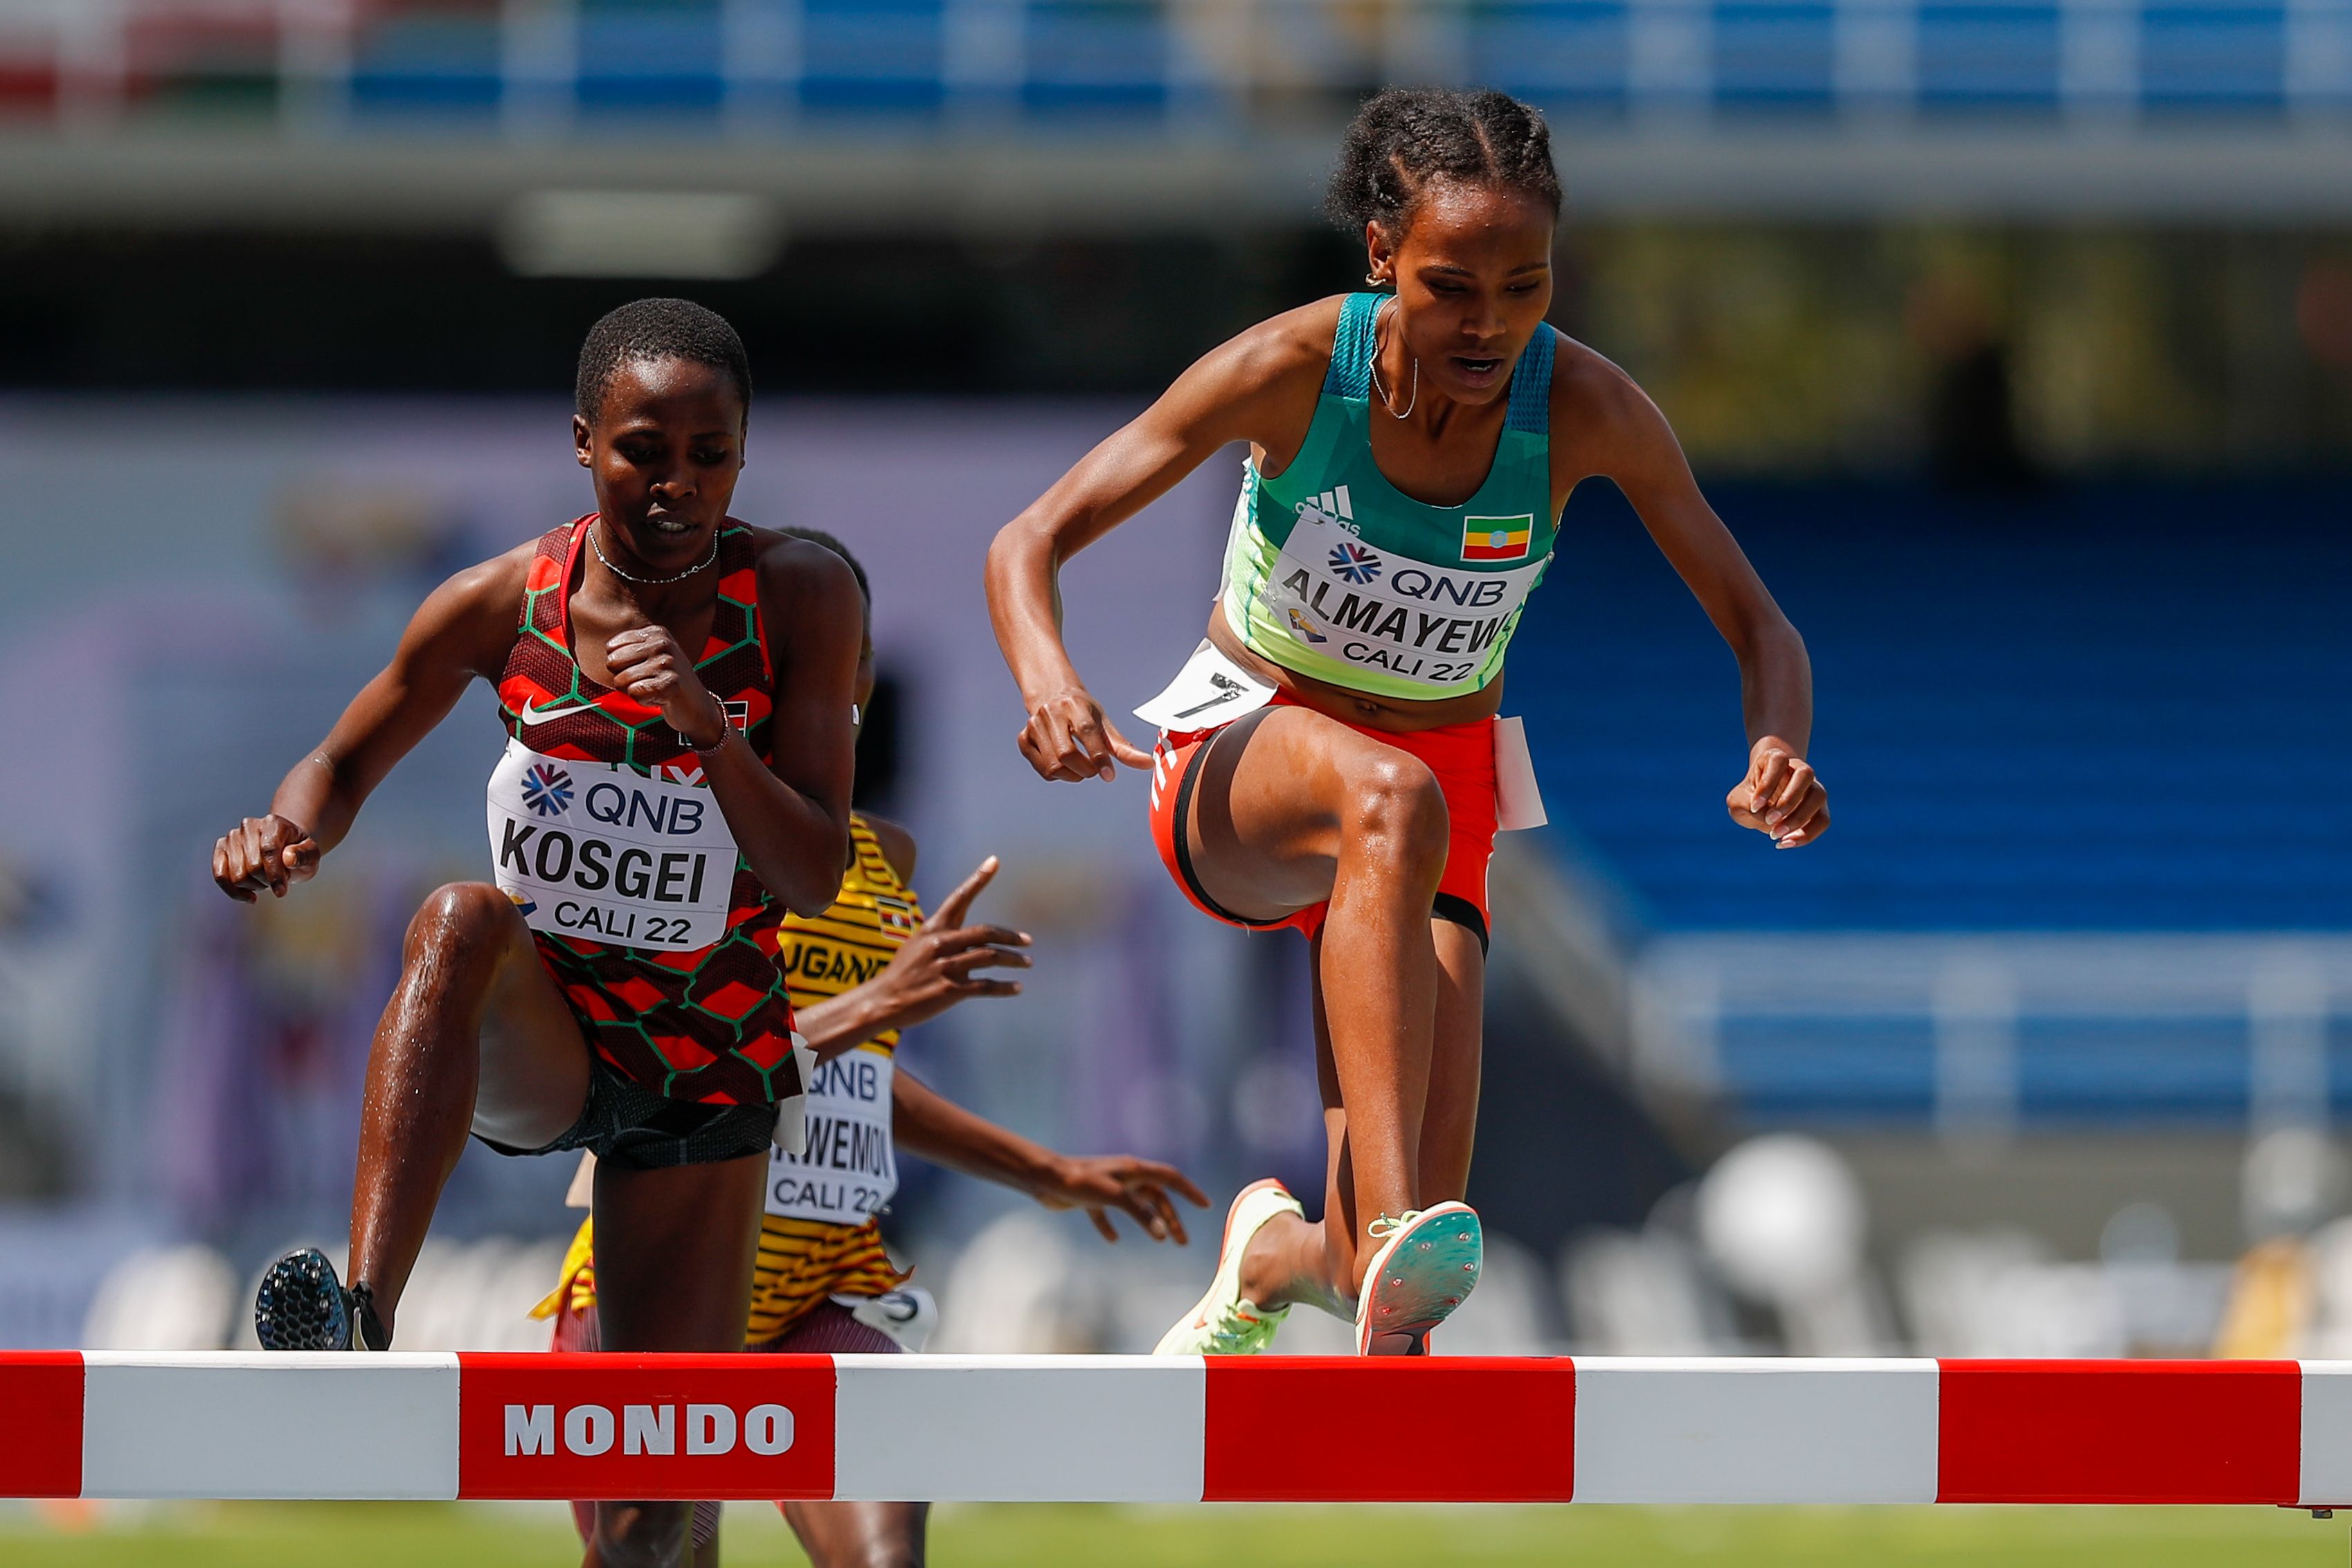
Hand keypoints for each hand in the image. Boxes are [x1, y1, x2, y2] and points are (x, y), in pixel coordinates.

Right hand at [212, 814, 320, 901]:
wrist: (285, 849)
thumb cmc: (299, 853)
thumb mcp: (312, 855)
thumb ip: (305, 855)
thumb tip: (288, 858)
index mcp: (273, 823)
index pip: (268, 850)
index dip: (274, 874)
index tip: (281, 892)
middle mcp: (249, 826)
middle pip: (252, 866)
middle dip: (267, 880)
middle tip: (279, 879)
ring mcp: (232, 837)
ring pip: (237, 875)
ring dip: (255, 886)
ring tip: (267, 880)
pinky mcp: (221, 850)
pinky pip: (220, 876)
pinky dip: (234, 892)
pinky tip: (250, 897)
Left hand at [606, 626, 726, 747]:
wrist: (696, 705)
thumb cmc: (665, 681)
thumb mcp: (650, 656)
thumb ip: (626, 649)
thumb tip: (598, 653)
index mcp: (656, 632)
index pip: (611, 648)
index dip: (621, 665)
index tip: (642, 669)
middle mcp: (662, 643)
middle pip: (612, 662)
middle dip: (624, 678)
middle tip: (647, 681)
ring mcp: (668, 663)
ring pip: (621, 680)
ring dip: (634, 691)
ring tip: (655, 689)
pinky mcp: (670, 684)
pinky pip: (634, 694)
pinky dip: (643, 701)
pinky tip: (661, 698)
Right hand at [867, 856, 1032, 1032]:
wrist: (883, 1001)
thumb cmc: (903, 972)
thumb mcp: (917, 944)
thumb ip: (943, 937)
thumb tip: (971, 937)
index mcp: (933, 928)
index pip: (959, 898)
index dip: (978, 878)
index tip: (995, 861)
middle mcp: (941, 944)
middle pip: (985, 932)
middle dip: (1011, 936)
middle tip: (1028, 941)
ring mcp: (946, 967)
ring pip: (990, 957)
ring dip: (1013, 959)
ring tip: (1027, 962)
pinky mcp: (950, 990)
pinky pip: (986, 986)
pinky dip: (1005, 987)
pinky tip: (1017, 987)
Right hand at [1016, 683, 1150, 782]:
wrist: (1051, 693)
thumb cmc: (1083, 711)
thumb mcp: (1104, 723)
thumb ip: (1123, 747)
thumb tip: (1148, 764)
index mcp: (1075, 705)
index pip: (1087, 732)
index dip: (1099, 756)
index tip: (1109, 775)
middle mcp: (1051, 713)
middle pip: (1066, 754)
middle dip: (1085, 769)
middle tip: (1095, 769)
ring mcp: (1034, 726)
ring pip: (1053, 766)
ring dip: (1073, 775)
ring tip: (1082, 768)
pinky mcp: (1024, 739)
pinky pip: (1043, 770)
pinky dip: (1058, 775)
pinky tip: (1066, 766)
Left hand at [1035, 1154, 1209, 1243]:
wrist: (1045, 1179)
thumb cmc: (1079, 1182)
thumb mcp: (1114, 1197)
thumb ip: (1140, 1214)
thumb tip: (1161, 1233)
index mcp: (1134, 1170)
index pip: (1171, 1178)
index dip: (1189, 1191)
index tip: (1205, 1206)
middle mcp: (1125, 1177)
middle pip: (1157, 1197)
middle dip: (1171, 1218)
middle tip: (1182, 1242)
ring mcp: (1109, 1187)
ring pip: (1138, 1207)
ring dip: (1151, 1223)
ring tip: (1160, 1242)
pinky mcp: (1092, 1198)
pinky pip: (1108, 1213)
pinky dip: (1113, 1226)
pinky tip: (1112, 1240)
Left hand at [1727, 737, 1828, 847]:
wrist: (1761, 804)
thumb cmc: (1749, 798)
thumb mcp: (1738, 801)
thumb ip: (1746, 804)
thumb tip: (1767, 817)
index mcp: (1776, 759)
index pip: (1779, 760)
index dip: (1767, 783)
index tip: (1754, 805)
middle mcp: (1798, 770)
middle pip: (1805, 774)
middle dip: (1788, 800)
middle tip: (1769, 820)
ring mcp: (1812, 788)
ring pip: (1818, 795)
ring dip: (1798, 818)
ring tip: (1775, 834)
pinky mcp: (1819, 809)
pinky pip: (1823, 820)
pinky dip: (1806, 835)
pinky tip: (1785, 843)